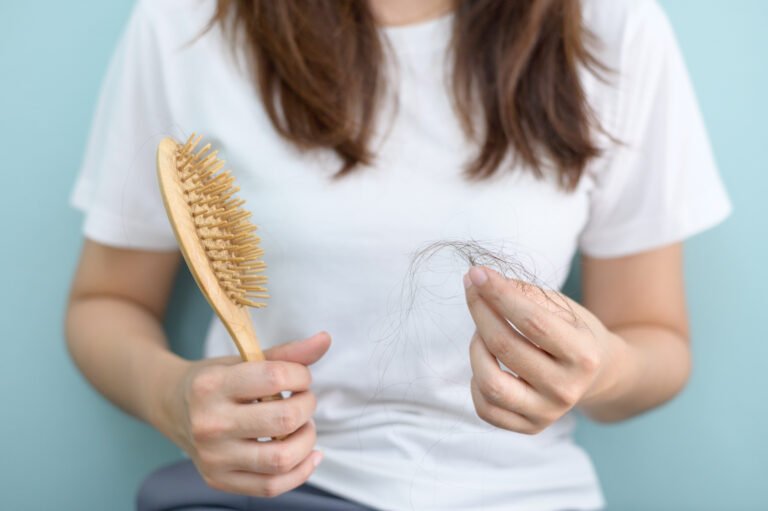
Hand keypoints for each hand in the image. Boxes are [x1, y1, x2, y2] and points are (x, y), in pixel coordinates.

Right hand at [162, 331, 330, 496]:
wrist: (170, 406)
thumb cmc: (214, 379)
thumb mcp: (243, 359)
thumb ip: (286, 353)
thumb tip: (325, 339)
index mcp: (212, 385)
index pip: (276, 377)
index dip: (301, 375)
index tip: (300, 377)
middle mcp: (209, 424)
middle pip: (283, 419)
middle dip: (307, 406)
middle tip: (303, 400)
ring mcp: (213, 457)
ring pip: (281, 459)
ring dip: (306, 440)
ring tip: (303, 426)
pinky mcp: (218, 480)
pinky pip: (271, 487)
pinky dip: (300, 472)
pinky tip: (309, 454)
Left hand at [463, 266, 627, 433]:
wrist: (598, 374)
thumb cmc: (573, 332)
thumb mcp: (563, 307)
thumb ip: (525, 294)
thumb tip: (482, 282)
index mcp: (583, 354)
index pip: (532, 321)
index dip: (499, 294)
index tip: (477, 273)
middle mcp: (567, 389)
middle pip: (505, 348)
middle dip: (480, 311)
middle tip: (472, 288)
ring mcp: (548, 413)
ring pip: (490, 383)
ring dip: (476, 348)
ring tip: (481, 331)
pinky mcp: (530, 427)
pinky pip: (486, 408)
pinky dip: (476, 382)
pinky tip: (486, 363)